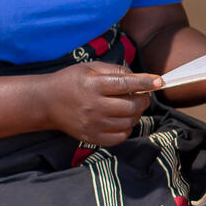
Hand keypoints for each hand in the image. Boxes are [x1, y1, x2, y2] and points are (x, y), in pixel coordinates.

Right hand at [40, 61, 163, 144]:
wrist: (46, 103)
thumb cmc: (71, 81)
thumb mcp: (90, 67)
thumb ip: (115, 70)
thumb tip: (139, 77)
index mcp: (93, 85)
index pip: (125, 84)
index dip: (145, 82)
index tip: (159, 81)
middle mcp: (93, 106)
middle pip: (130, 107)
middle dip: (143, 100)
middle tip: (143, 95)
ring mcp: (92, 124)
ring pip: (128, 122)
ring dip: (136, 114)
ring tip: (131, 106)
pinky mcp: (91, 137)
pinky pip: (119, 137)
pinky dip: (127, 128)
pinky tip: (122, 120)